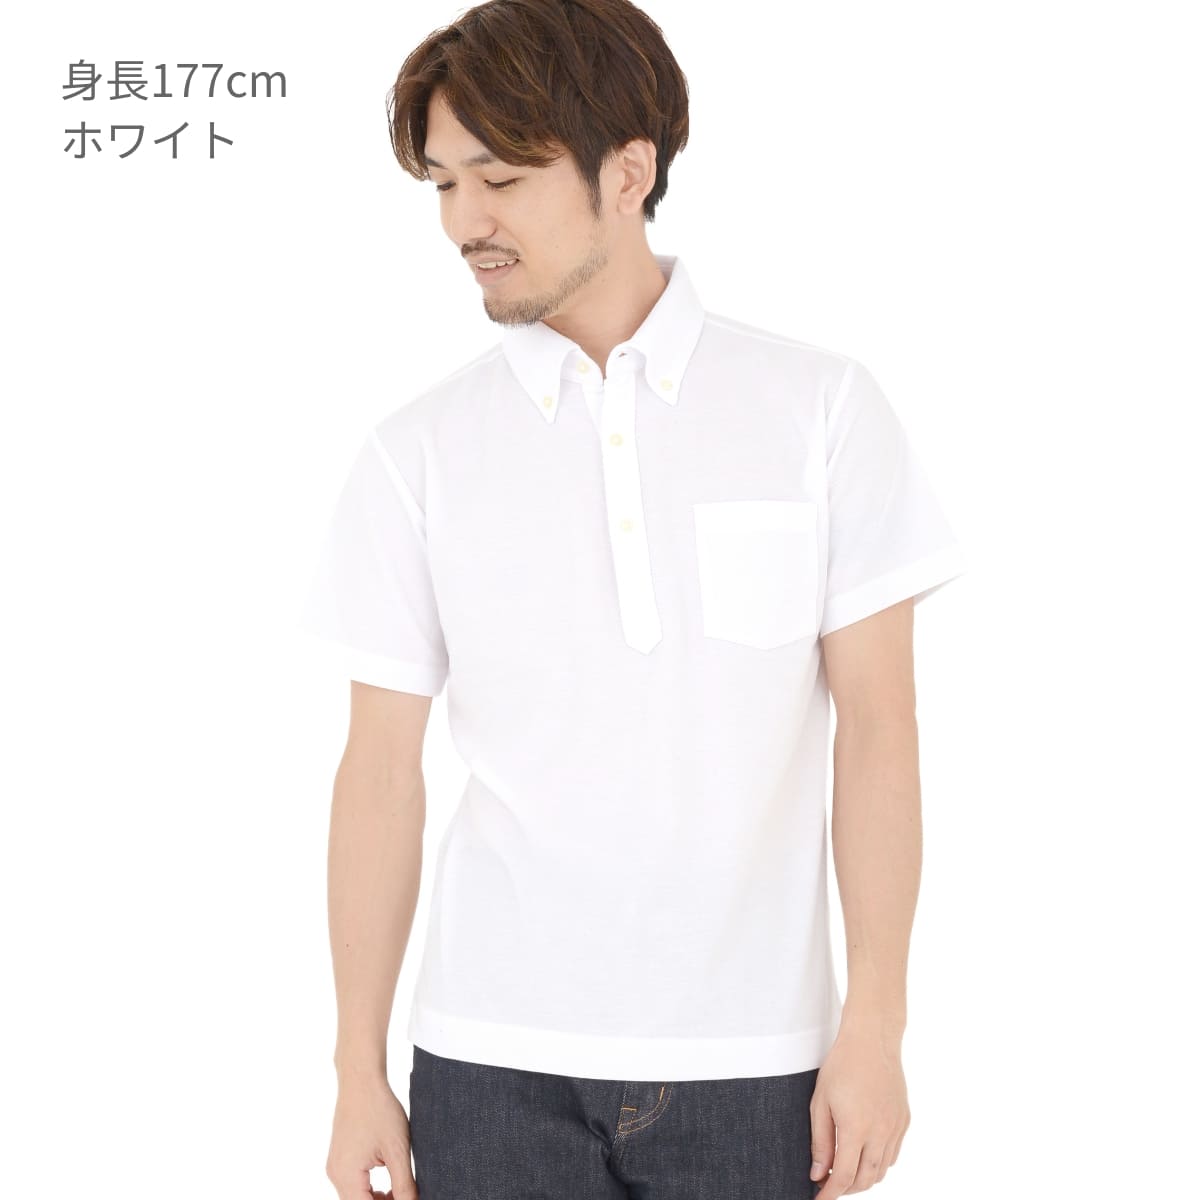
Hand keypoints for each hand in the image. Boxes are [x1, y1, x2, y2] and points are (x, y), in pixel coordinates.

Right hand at [326, 1073, 418, 1198]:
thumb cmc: (379, 1110)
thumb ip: (404, 1184)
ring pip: (356, 1197)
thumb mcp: (397, 1150)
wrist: (361, 1080)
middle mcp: (336, 1174)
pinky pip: (353, 1183)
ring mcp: (335, 1166)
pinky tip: (389, 1181)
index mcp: (347, 1176)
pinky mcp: (339, 1157)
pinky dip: (369, 1188)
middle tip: (407, 1196)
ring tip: (401, 1191)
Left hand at [809, 1027, 909, 1196]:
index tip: (818, 1199)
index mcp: (856, 1128)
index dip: (831, 1193)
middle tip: (829, 1184)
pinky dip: (878, 1163)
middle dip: (847, 1189)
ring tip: (844, 1172)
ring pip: (882, 1170)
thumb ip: (820, 1141)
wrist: (872, 1039)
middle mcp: (880, 1132)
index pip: (844, 1176)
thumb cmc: (841, 1066)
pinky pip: (892, 1154)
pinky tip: (864, 1155)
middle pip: (866, 1180)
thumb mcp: (820, 1101)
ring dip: (864, 1179)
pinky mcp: (904, 1120)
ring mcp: (895, 1127)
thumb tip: (818, 1174)